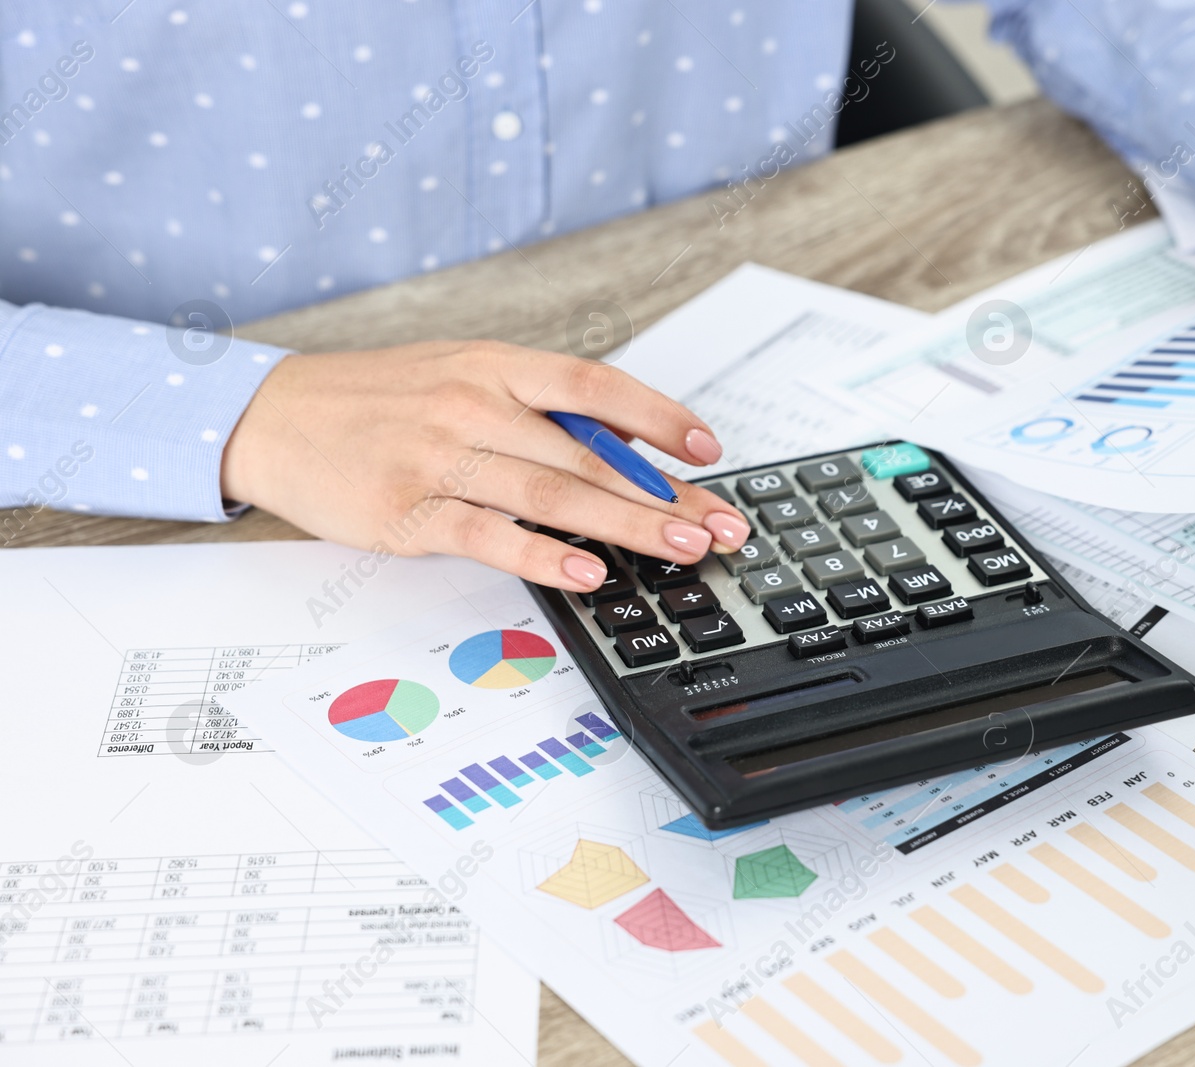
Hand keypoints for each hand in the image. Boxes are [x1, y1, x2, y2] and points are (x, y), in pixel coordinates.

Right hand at [220, 341, 750, 592]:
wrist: (273, 416)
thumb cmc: (378, 400)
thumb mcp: (459, 373)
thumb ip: (534, 404)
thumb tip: (621, 444)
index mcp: (494, 365)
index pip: (596, 385)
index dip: (659, 417)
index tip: (709, 449)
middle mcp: (473, 405)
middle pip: (589, 452)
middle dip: (666, 494)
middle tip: (720, 524)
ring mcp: (441, 459)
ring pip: (553, 493)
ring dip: (628, 526)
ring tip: (682, 549)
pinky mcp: (408, 513)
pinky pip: (490, 536)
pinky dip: (544, 557)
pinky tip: (589, 574)